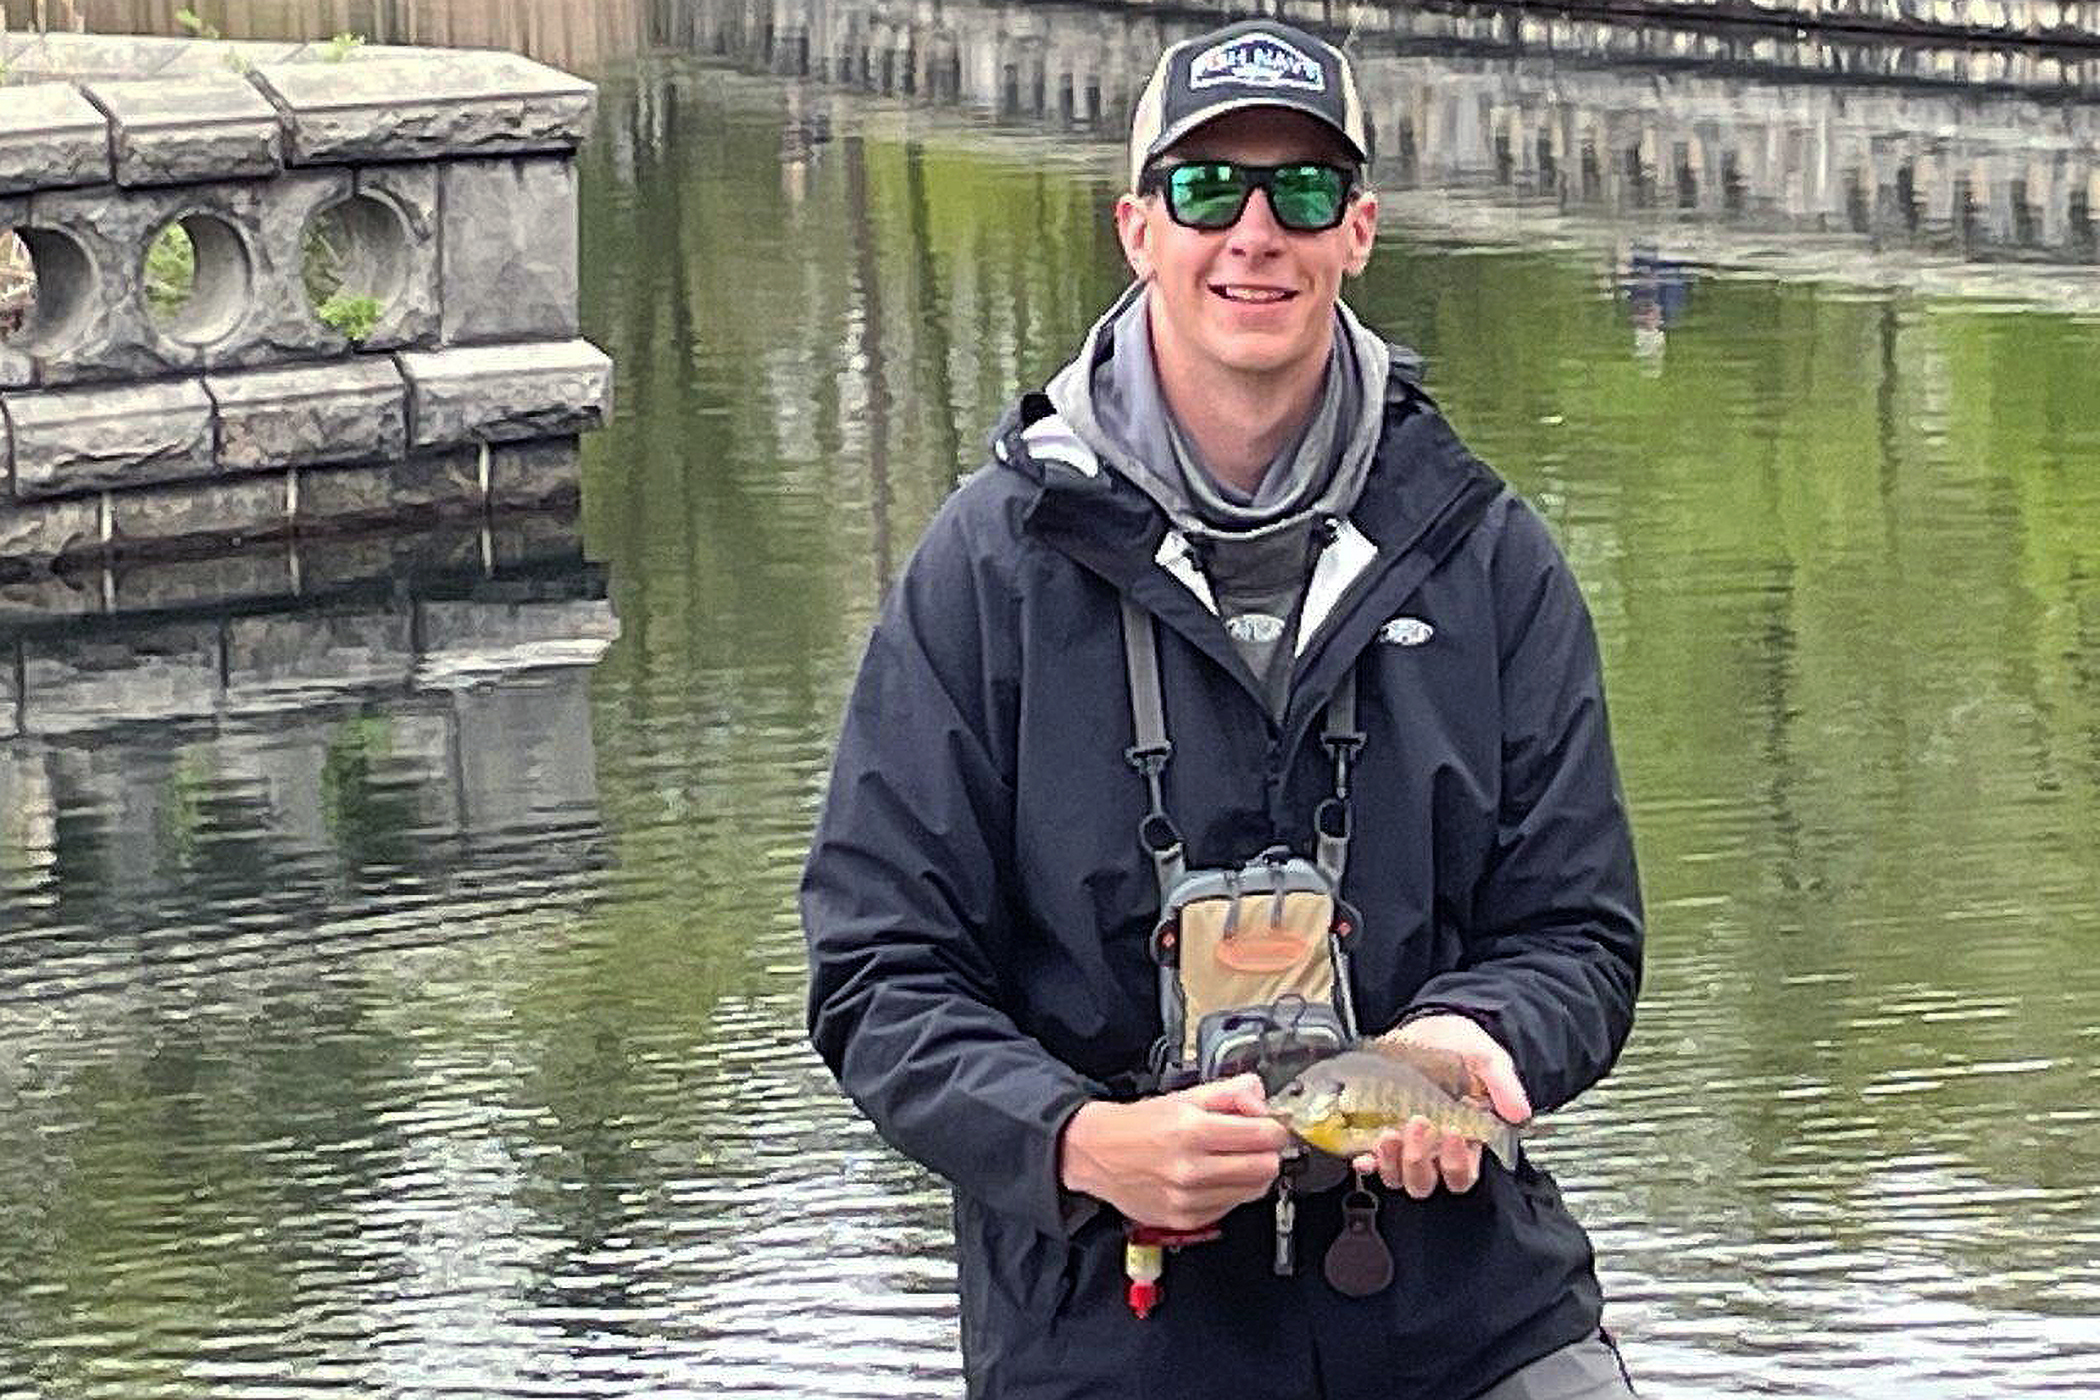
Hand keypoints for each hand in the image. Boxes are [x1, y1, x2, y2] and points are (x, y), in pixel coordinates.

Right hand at [1058, 1073, 1287, 1230]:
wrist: (1097, 1153)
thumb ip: (1230, 1092)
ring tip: (1233, 1158)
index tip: (1271, 1124)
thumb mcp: (1184, 1096)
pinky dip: (1231, 1192)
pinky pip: (1231, 1207)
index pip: (1264, 1135)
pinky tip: (1215, 1176)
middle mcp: (1191, 1169)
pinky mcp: (1185, 1219)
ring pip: (1253, 1190)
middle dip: (1267, 1151)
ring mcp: (1188, 1199)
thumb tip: (1262, 1098)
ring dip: (1252, 1173)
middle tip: (1256, 1142)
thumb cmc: (1139, 1125)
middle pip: (1265, 1167)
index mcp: (1192, 1130)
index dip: (1275, 1127)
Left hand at [1354, 1014, 1530, 1198]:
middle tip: (1418, 1124)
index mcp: (1463, 1140)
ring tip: (1389, 1133)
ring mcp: (1404, 1141)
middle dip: (1419, 1159)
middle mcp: (1432, 1148)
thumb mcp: (1486, 1059)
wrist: (1431, 1027)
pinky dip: (1366, 1160)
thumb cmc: (1459, 1047)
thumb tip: (1518, 1113)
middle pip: (1425, 1181)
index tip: (1454, 1133)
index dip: (1457, 1164)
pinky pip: (1370, 1159)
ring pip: (1396, 1175)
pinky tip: (1365, 1152)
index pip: (1462, 1174)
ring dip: (1391, 1160)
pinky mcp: (1377, 1129)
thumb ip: (1504, 1085)